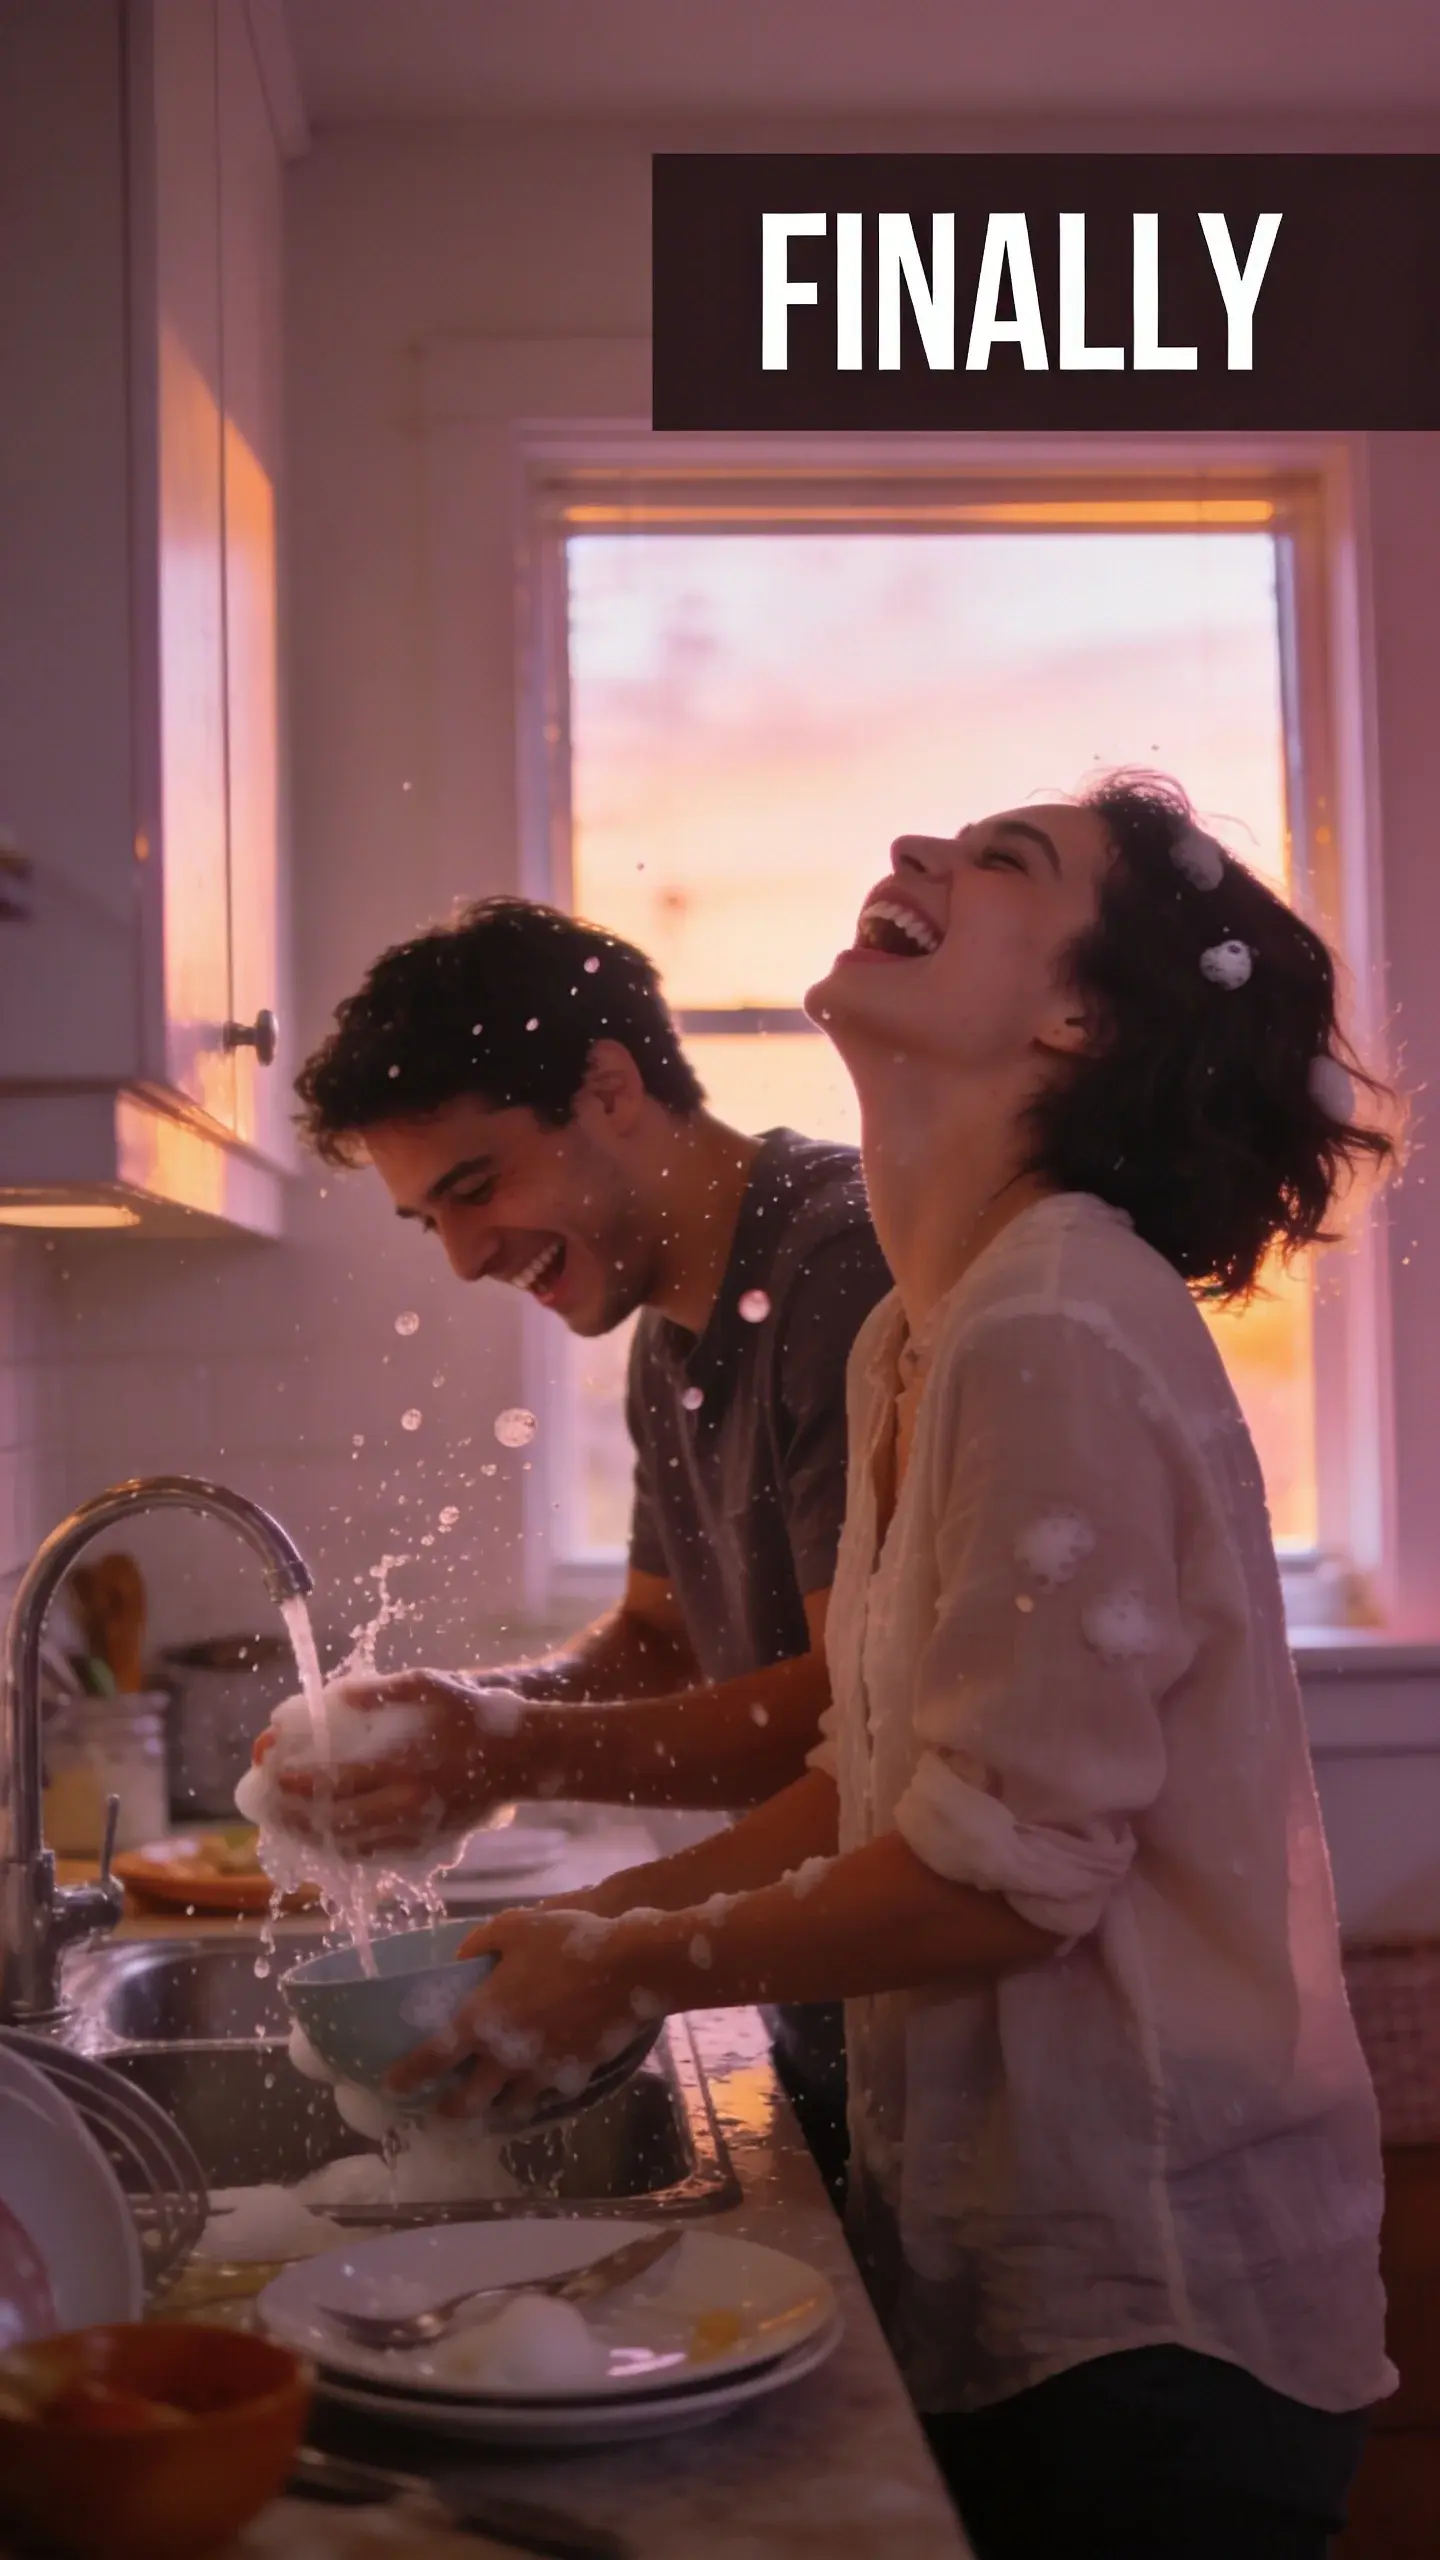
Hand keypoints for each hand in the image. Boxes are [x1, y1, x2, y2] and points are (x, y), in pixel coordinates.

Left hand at [260, 1669, 526, 1855]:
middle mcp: (411, 1809)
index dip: (298, 1784)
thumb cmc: (475, 1715)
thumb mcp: (433, 1685)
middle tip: (267, 1803)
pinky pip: (373, 1855)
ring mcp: (419, 1833)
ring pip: (352, 1848)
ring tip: (286, 1821)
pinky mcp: (427, 1845)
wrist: (522, 1757)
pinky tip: (325, 1833)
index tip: (271, 1775)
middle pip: (337, 1825)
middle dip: (295, 1817)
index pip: (340, 1785)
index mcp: (409, 1769)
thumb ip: (384, 1689)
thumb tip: (336, 1698)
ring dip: (312, 1837)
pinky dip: (341, 1848)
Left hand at [385, 1906, 668, 2119]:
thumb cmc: (567, 1942)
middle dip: (448, 2109)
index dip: (407, 2076)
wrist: (631, 1967)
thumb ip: (481, 1945)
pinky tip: (535, 2087)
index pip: (432, 2058)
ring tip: (486, 2105)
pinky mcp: (574, 2075)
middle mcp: (505, 2057)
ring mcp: (542, 2072)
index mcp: (481, 2020)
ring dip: (490, 2108)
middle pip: (466, 2100)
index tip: (392, 2086)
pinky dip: (534, 2095)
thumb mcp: (516, 1927)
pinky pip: (547, 2094)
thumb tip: (462, 1960)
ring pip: (507, 2106)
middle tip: (440, 2108)